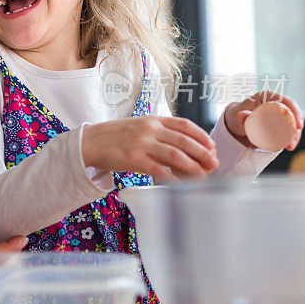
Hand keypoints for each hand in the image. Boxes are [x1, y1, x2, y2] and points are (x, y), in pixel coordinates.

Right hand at [81, 115, 218, 181]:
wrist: (90, 142)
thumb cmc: (114, 136)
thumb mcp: (138, 126)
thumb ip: (158, 133)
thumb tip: (181, 146)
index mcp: (152, 119)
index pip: (184, 125)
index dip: (201, 136)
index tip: (212, 146)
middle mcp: (149, 129)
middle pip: (184, 140)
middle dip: (203, 153)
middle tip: (215, 163)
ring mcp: (142, 143)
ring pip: (176, 155)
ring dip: (193, 166)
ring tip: (203, 175)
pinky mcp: (134, 159)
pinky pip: (159, 170)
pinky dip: (172, 178)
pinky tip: (181, 184)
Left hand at [224, 91, 303, 149]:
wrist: (232, 125)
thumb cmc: (235, 117)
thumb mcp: (236, 116)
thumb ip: (240, 116)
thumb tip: (243, 115)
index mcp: (266, 97)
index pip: (286, 101)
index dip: (295, 112)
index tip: (298, 126)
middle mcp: (274, 104)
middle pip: (291, 114)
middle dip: (296, 128)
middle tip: (292, 141)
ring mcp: (276, 115)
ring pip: (291, 123)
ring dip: (294, 135)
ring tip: (290, 146)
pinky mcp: (277, 124)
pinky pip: (287, 130)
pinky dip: (289, 138)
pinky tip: (289, 146)